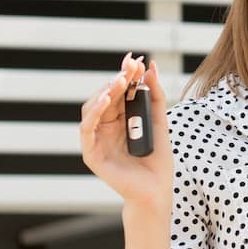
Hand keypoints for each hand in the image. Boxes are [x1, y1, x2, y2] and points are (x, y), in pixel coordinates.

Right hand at [80, 52, 172, 211]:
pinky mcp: (91, 152)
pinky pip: (87, 129)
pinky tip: (106, 99)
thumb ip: (155, 96)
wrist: (155, 189)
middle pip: (106, 96)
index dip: (126, 74)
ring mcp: (97, 138)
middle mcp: (106, 126)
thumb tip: (151, 66)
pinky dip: (95, 112)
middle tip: (130, 67)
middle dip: (118, 79)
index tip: (136, 59)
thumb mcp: (160, 122)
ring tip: (120, 80)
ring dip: (105, 91)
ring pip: (92, 108)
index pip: (120, 91)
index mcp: (121, 118)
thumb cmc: (158, 159)